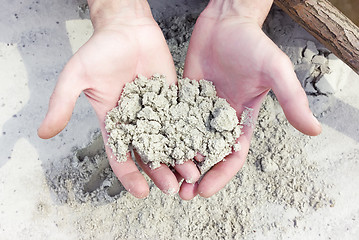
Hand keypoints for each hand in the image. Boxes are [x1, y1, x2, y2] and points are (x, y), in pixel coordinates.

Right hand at [38, 0, 199, 197]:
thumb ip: (62, 104)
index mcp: (114, 121)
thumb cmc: (100, 49)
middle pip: (149, 153)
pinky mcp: (173, 97)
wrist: (126, 28)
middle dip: (160, 171)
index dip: (130, 175)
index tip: (142, 192)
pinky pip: (183, 119)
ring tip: (191, 175)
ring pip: (169, 140)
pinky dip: (191, 134)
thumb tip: (44, 133)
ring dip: (179, 158)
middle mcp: (136, 120)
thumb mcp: (76, 76)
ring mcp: (156, 110)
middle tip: (173, 187)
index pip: (120, 155)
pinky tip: (201, 147)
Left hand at [181, 0, 321, 198]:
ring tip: (164, 176)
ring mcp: (199, 107)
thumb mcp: (275, 71)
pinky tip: (153, 146)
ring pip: (187, 140)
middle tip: (181, 193)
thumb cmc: (252, 44)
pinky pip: (173, 118)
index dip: (220, 175)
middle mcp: (219, 118)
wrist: (226, 21)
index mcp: (241, 119)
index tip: (204, 191)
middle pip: (207, 154)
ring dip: (178, 159)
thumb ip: (292, 100)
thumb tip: (314, 130)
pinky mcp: (184, 96)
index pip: (232, 155)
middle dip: (196, 175)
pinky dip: (166, 134)